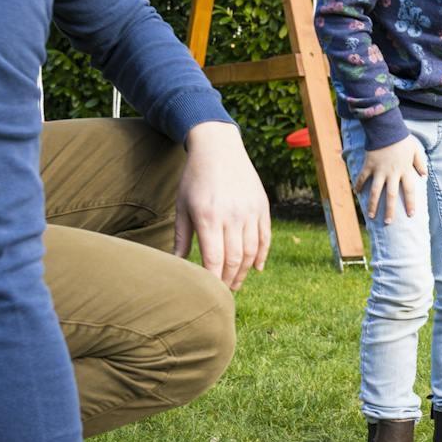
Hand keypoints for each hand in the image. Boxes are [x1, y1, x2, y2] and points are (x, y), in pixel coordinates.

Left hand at [176, 121, 270, 290]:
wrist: (219, 148)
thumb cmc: (194, 179)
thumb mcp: (183, 206)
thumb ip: (182, 237)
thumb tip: (177, 267)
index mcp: (208, 216)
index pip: (214, 259)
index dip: (213, 280)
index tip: (208, 293)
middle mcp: (232, 215)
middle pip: (234, 259)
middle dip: (228, 280)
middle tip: (222, 293)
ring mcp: (250, 211)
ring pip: (251, 252)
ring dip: (244, 272)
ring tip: (235, 283)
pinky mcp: (262, 206)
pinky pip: (265, 237)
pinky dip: (262, 255)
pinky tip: (255, 268)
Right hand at [353, 136, 426, 223]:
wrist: (386, 128)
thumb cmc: (402, 139)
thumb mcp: (416, 149)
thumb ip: (420, 163)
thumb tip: (424, 176)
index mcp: (404, 171)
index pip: (409, 191)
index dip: (410, 203)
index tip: (411, 214)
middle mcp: (392, 173)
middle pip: (391, 196)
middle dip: (390, 210)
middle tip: (388, 222)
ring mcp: (379, 170)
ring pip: (375, 191)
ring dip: (373, 204)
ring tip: (371, 216)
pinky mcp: (368, 165)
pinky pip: (362, 178)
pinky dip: (359, 186)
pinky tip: (356, 193)